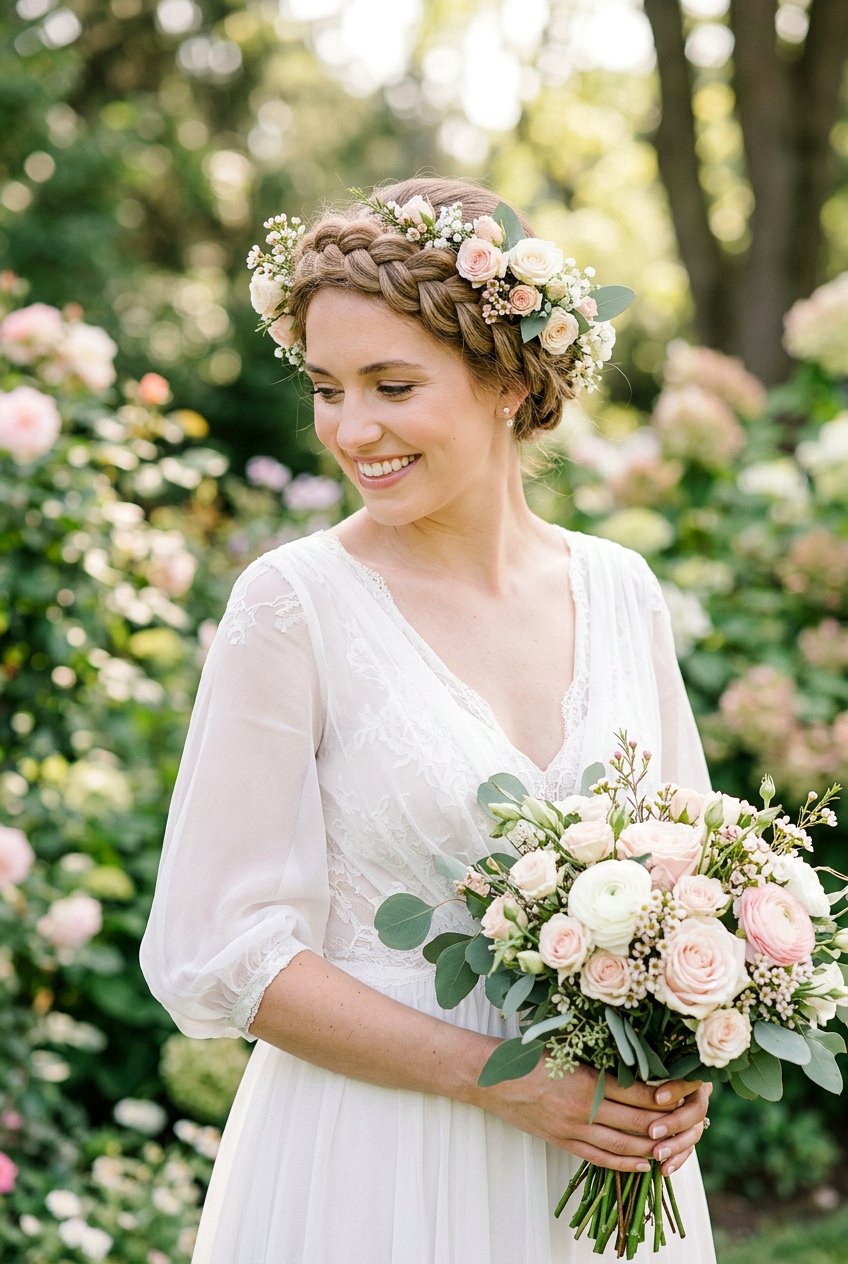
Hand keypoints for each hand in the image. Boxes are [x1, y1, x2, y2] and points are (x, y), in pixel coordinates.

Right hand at [477, 1058, 711, 1175]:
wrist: (493, 1080)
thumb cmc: (530, 1056)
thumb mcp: (568, 1049)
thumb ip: (601, 1060)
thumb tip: (640, 1063)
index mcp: (588, 1080)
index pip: (641, 1093)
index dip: (669, 1095)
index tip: (689, 1090)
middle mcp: (584, 1109)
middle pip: (639, 1123)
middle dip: (668, 1125)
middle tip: (691, 1121)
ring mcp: (574, 1130)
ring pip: (624, 1145)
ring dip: (652, 1148)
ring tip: (675, 1147)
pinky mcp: (564, 1143)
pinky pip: (601, 1158)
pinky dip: (626, 1163)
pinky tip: (644, 1163)